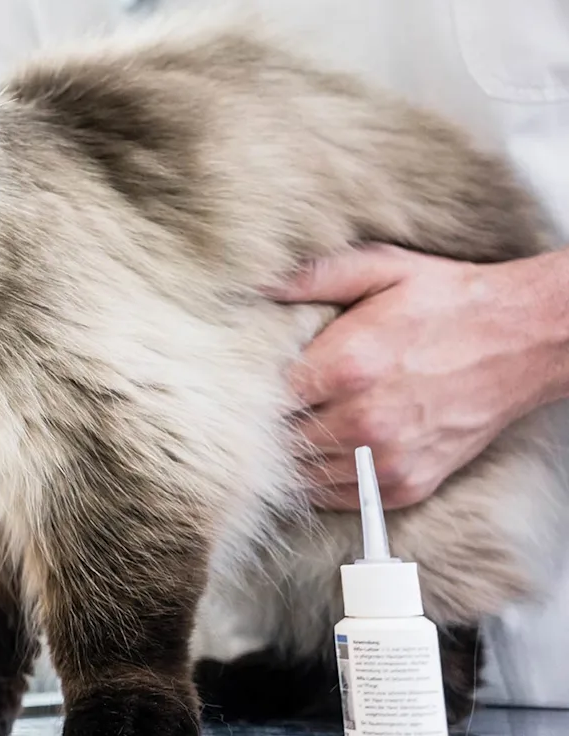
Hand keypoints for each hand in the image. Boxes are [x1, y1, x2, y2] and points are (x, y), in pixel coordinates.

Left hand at [271, 244, 568, 510]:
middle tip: (255, 411)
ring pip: (302, 476)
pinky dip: (319, 482)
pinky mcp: (408, 485)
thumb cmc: (449, 303)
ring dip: (289, 457)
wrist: (525, 340)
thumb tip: (259, 283)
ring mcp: (388, 459)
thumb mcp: (383, 269)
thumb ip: (315, 276)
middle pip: (279, 440)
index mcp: (348, 366)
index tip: (242, 385)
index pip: (264, 398)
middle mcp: (366, 419)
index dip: (247, 394)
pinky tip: (317, 455)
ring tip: (286, 431)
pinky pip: (338, 498)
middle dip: (265, 426)